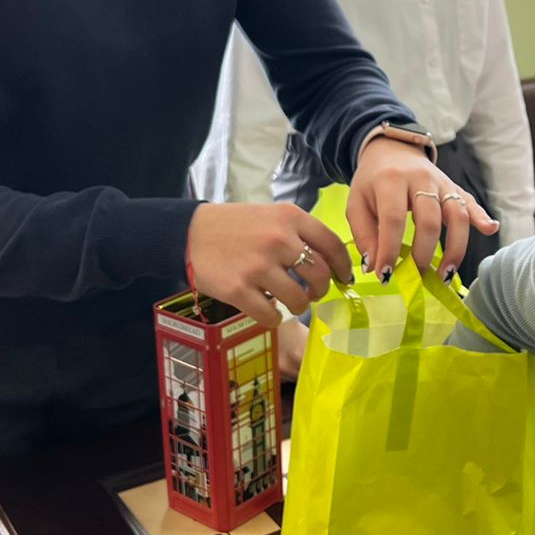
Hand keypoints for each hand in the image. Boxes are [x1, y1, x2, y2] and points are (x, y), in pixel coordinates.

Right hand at [186, 203, 352, 327]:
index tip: (343, 277)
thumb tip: (331, 262)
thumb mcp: (272, 216)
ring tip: (290, 302)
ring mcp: (258, 266)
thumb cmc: (236, 226)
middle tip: (313, 293)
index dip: (343, 265)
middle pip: (319, 275)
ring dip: (299, 305)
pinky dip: (274, 318)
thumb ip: (299, 234)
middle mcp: (278, 240)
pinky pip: (271, 316)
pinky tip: (268, 311)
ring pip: (298, 299)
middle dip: (320, 290)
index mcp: (289, 218)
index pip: (331, 244)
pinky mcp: (239, 290)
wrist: (191, 233)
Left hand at [347, 139, 498, 281]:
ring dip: (455, 248)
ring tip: (445, 273)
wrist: (393, 150)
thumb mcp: (357, 203)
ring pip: (456, 214)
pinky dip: (482, 217)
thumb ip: (363, 235)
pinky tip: (490, 229)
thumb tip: (373, 267)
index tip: (385, 275)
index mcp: (391, 180)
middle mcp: (421, 179)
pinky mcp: (455, 188)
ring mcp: (442, 182)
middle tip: (415, 276)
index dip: (390, 249)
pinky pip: (471, 202)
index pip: (393, 218)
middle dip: (423, 253)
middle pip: (429, 219)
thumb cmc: (373, 182)